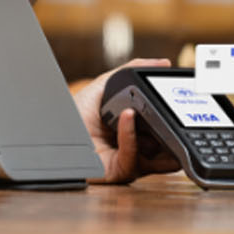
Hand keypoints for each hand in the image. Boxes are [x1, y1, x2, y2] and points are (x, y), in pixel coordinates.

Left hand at [72, 59, 181, 183]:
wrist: (54, 132)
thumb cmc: (75, 113)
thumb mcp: (104, 84)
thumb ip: (131, 71)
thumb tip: (163, 63)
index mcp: (135, 126)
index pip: (162, 122)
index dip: (171, 113)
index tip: (180, 98)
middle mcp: (136, 145)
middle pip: (165, 139)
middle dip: (171, 127)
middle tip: (175, 110)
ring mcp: (132, 160)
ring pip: (158, 154)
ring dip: (161, 138)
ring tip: (162, 120)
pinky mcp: (122, 171)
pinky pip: (133, 156)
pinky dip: (131, 135)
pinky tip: (127, 116)